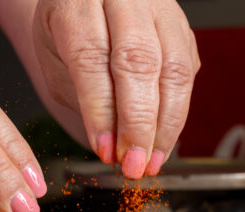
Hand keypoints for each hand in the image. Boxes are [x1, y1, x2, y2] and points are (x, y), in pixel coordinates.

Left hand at [33, 0, 199, 178]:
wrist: (95, 2)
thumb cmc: (71, 30)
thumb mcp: (56, 59)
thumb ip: (82, 99)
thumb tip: (111, 145)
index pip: (91, 57)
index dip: (100, 110)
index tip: (105, 149)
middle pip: (139, 61)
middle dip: (138, 124)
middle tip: (134, 163)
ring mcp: (161, 10)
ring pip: (174, 70)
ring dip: (166, 126)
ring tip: (152, 160)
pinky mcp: (184, 30)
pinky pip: (188, 75)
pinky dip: (177, 115)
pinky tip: (163, 139)